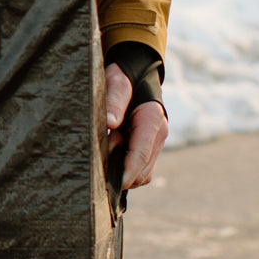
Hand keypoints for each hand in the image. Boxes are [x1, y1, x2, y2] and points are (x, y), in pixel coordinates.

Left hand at [105, 62, 167, 188]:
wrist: (136, 74)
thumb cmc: (123, 78)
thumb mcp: (115, 83)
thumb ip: (113, 101)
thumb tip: (110, 122)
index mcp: (152, 119)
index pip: (141, 154)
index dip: (126, 173)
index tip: (111, 184)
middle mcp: (159, 133)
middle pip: (143, 170)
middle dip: (121, 173)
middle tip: (100, 157)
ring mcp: (156, 142)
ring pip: (143, 174)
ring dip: (123, 171)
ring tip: (106, 150)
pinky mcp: (150, 147)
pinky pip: (141, 169)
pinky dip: (126, 169)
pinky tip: (111, 155)